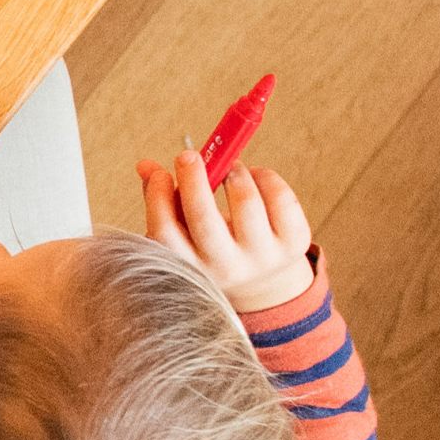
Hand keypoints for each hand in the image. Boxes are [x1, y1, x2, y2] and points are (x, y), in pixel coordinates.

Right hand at [137, 152, 315, 313]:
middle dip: (194, 180)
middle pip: (204, 219)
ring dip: (234, 173)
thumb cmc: (215, 247)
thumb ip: (164, 200)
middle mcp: (226, 268)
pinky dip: (266, 177)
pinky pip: (281, 199)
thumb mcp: (186, 233)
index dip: (159, 198)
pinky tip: (256, 176)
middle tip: (189, 156)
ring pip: (246, 203)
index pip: (166, 232)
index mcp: (192, 265)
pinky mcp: (294, 244)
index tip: (161, 173)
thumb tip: (146, 166)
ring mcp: (263, 257)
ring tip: (230, 166)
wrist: (264, 283)